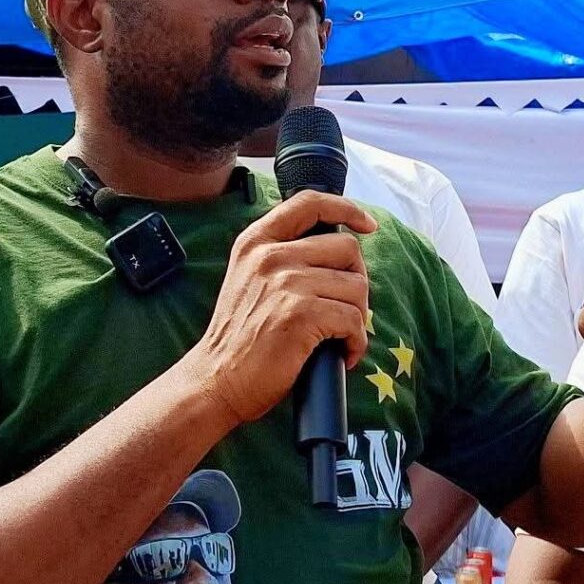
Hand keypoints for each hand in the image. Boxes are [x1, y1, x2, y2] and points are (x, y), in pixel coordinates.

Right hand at [186, 189, 376, 422]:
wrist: (217, 380)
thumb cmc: (238, 338)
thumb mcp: (249, 278)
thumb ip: (281, 256)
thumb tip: (337, 252)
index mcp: (256, 242)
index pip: (310, 203)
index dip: (347, 209)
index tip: (367, 225)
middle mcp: (270, 256)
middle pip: (347, 248)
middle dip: (358, 280)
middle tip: (348, 308)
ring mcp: (286, 284)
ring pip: (356, 287)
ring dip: (359, 317)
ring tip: (341, 336)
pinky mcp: (301, 315)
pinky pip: (354, 320)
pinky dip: (356, 342)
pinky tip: (343, 354)